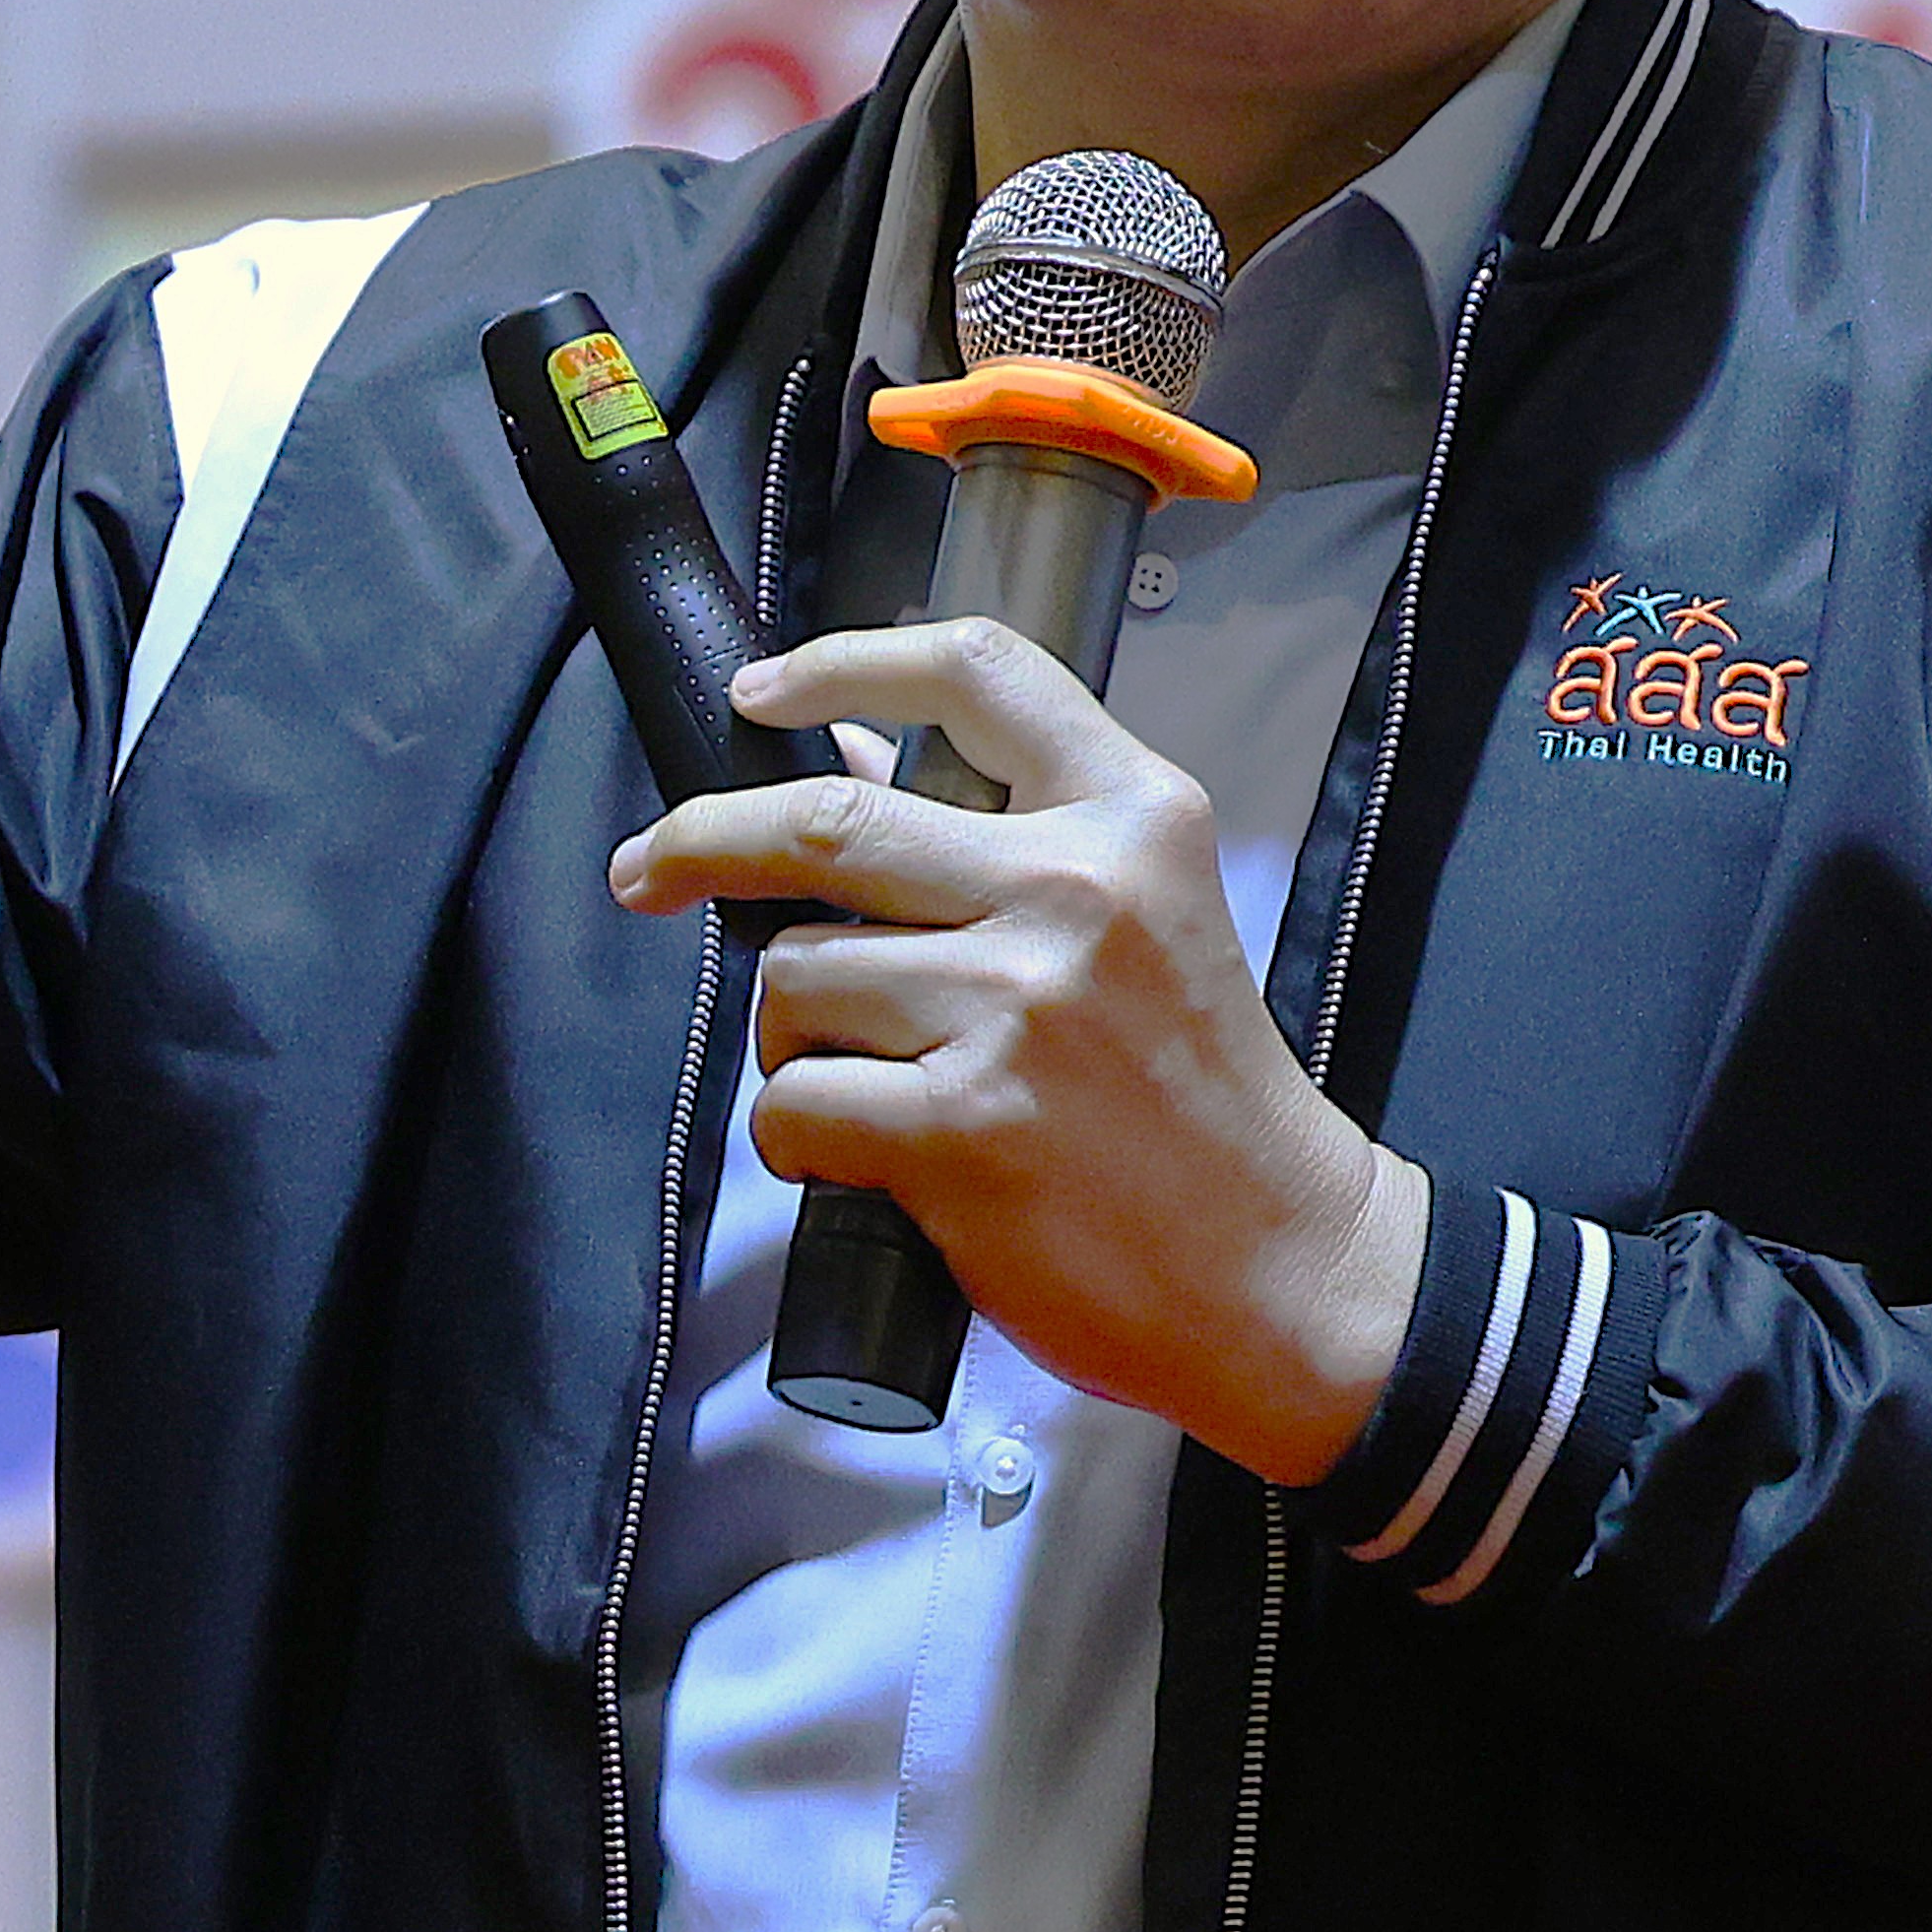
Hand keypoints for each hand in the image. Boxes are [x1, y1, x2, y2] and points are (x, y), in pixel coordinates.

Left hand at [612, 618, 1426, 1484]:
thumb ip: (1019, 836)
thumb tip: (862, 757)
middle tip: (647, 868)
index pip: (978, 670)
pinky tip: (851, 1158)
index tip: (759, 694)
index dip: (841, 664)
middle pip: (826, 822)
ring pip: (796, 975)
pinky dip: (795, 1134)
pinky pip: (796, 1101)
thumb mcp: (1149, 920)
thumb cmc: (1199, 1098)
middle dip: (701, 839)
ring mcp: (1017, 1009)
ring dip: (787, 1036)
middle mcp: (1076, 892)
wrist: (1284, 1267)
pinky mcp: (966, 1126)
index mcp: (1134, 818)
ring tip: (853, 1081)